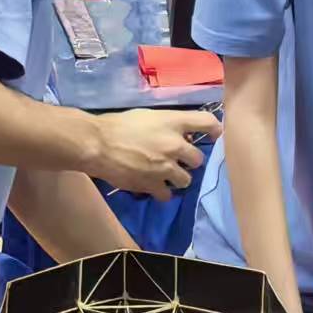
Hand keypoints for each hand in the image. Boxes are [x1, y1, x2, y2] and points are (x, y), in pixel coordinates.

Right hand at [88, 109, 221, 200]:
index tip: (215, 136)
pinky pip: (167, 195)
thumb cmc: (118, 125)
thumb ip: (167, 125)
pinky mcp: (153, 185)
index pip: (208, 123)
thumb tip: (178, 136)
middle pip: (198, 159)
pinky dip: (161, 193)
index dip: (215, 130)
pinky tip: (153, 186)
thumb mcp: (148, 116)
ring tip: (164, 175)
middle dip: (188, 161)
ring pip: (186, 180)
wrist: (97, 144)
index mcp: (173, 122)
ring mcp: (166, 167)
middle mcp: (175, 145)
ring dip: (177, 178)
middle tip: (176, 160)